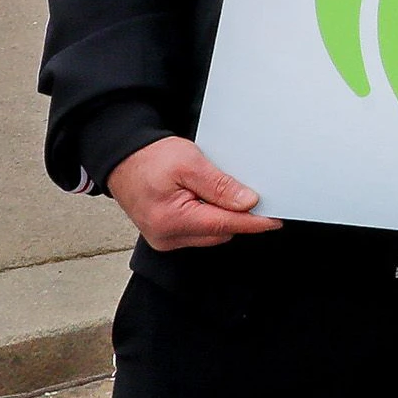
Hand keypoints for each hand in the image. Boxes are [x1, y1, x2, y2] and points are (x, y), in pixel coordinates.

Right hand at [106, 137, 280, 250]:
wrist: (123, 159)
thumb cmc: (150, 158)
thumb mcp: (189, 163)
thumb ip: (219, 185)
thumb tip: (247, 202)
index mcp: (172, 220)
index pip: (225, 225)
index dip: (254, 222)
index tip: (275, 219)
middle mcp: (167, 236)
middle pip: (220, 232)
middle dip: (237, 215)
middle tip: (247, 191)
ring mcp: (165, 238)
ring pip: (211, 234)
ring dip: (222, 215)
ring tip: (215, 190)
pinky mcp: (166, 235)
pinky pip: (199, 231)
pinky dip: (209, 217)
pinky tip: (206, 199)